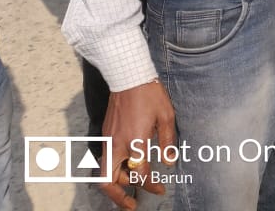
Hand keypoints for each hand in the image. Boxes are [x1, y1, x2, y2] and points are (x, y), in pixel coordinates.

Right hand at [100, 81, 175, 209]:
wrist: (128, 77)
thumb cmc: (150, 95)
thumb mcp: (166, 117)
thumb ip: (167, 141)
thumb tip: (169, 162)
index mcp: (135, 141)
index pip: (141, 173)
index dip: (151, 185)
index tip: (160, 190)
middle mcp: (118, 145)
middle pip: (109, 181)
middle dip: (118, 197)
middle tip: (131, 205)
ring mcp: (108, 140)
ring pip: (105, 172)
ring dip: (116, 184)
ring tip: (130, 189)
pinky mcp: (105, 134)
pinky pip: (106, 160)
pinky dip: (113, 170)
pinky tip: (125, 170)